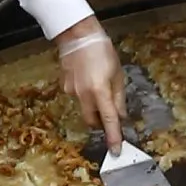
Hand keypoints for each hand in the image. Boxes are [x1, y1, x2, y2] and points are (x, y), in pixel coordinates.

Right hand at [52, 17, 126, 145]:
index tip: (116, 150)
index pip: (109, 120)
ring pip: (85, 108)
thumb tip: (120, 116)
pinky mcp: (64, 86)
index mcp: (100, 91)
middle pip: (92, 120)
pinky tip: (88, 78)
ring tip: (99, 86)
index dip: (113, 136)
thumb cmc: (102, 52)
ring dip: (94, 106)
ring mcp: (71, 91)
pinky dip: (85, 94)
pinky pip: (78, 96)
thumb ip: (119, 98)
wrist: (78, 35)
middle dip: (101, 123)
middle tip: (110, 116)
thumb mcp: (117, 74)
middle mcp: (83, 95)